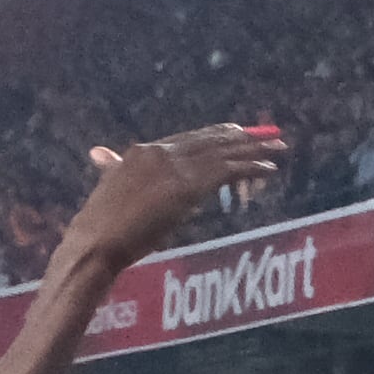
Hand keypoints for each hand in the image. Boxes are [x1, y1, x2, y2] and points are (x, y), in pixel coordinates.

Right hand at [56, 125, 288, 280]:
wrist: (96, 241)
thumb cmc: (98, 226)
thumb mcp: (107, 188)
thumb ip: (110, 168)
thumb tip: (100, 155)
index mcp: (143, 151)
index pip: (189, 139)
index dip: (216, 135)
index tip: (236, 133)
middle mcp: (162, 153)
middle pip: (211, 140)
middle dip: (241, 137)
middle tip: (267, 134)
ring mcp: (175, 169)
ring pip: (224, 153)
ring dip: (254, 149)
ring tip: (277, 147)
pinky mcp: (187, 188)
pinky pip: (227, 172)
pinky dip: (250, 167)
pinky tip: (268, 168)